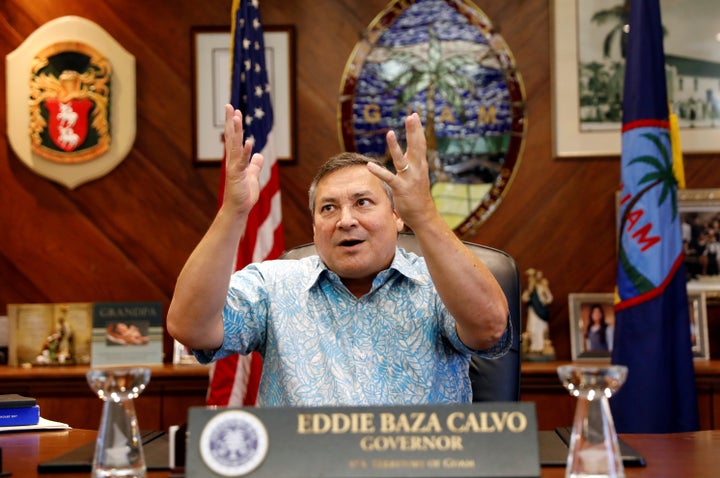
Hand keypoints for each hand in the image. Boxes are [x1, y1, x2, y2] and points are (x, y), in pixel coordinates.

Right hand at [222, 104, 263, 214]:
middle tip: (229, 106)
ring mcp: (234, 167)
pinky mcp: (237, 176)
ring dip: (237, 131)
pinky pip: (242, 162)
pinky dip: (246, 152)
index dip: (234, 124)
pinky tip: (249, 142)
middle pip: (232, 137)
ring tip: (237, 117)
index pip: (234, 138)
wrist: (238, 209)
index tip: (233, 110)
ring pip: (235, 146)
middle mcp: (233, 161)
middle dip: (231, 122)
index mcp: (236, 160)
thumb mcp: (252, 176)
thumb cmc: (243, 194)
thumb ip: (254, 165)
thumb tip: (258, 155)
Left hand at [367, 113, 436, 227]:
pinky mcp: (401, 189)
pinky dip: (378, 172)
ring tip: (390, 133)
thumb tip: (408, 154)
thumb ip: (413, 164)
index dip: (417, 129)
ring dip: (395, 147)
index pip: (420, 143)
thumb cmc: (418, 196)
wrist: (423, 215)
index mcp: (420, 165)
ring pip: (401, 160)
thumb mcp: (417, 176)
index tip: (415, 115)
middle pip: (416, 146)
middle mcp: (417, 169)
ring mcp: (409, 179)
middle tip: (412, 116)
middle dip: (414, 131)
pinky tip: (369, 165)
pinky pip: (388, 178)